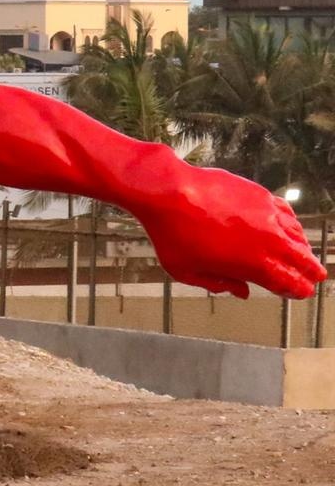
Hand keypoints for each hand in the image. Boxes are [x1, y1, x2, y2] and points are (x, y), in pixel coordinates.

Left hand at [136, 171, 325, 298]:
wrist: (170, 193)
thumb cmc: (173, 234)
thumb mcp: (188, 272)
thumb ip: (218, 285)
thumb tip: (242, 291)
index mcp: (255, 264)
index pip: (287, 282)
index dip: (296, 290)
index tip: (300, 293)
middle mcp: (269, 240)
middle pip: (301, 258)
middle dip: (310, 270)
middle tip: (316, 276)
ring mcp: (267, 215)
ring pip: (296, 234)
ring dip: (302, 246)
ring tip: (304, 253)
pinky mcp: (260, 195)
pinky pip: (285, 211)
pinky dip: (291, 222)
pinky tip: (290, 225)